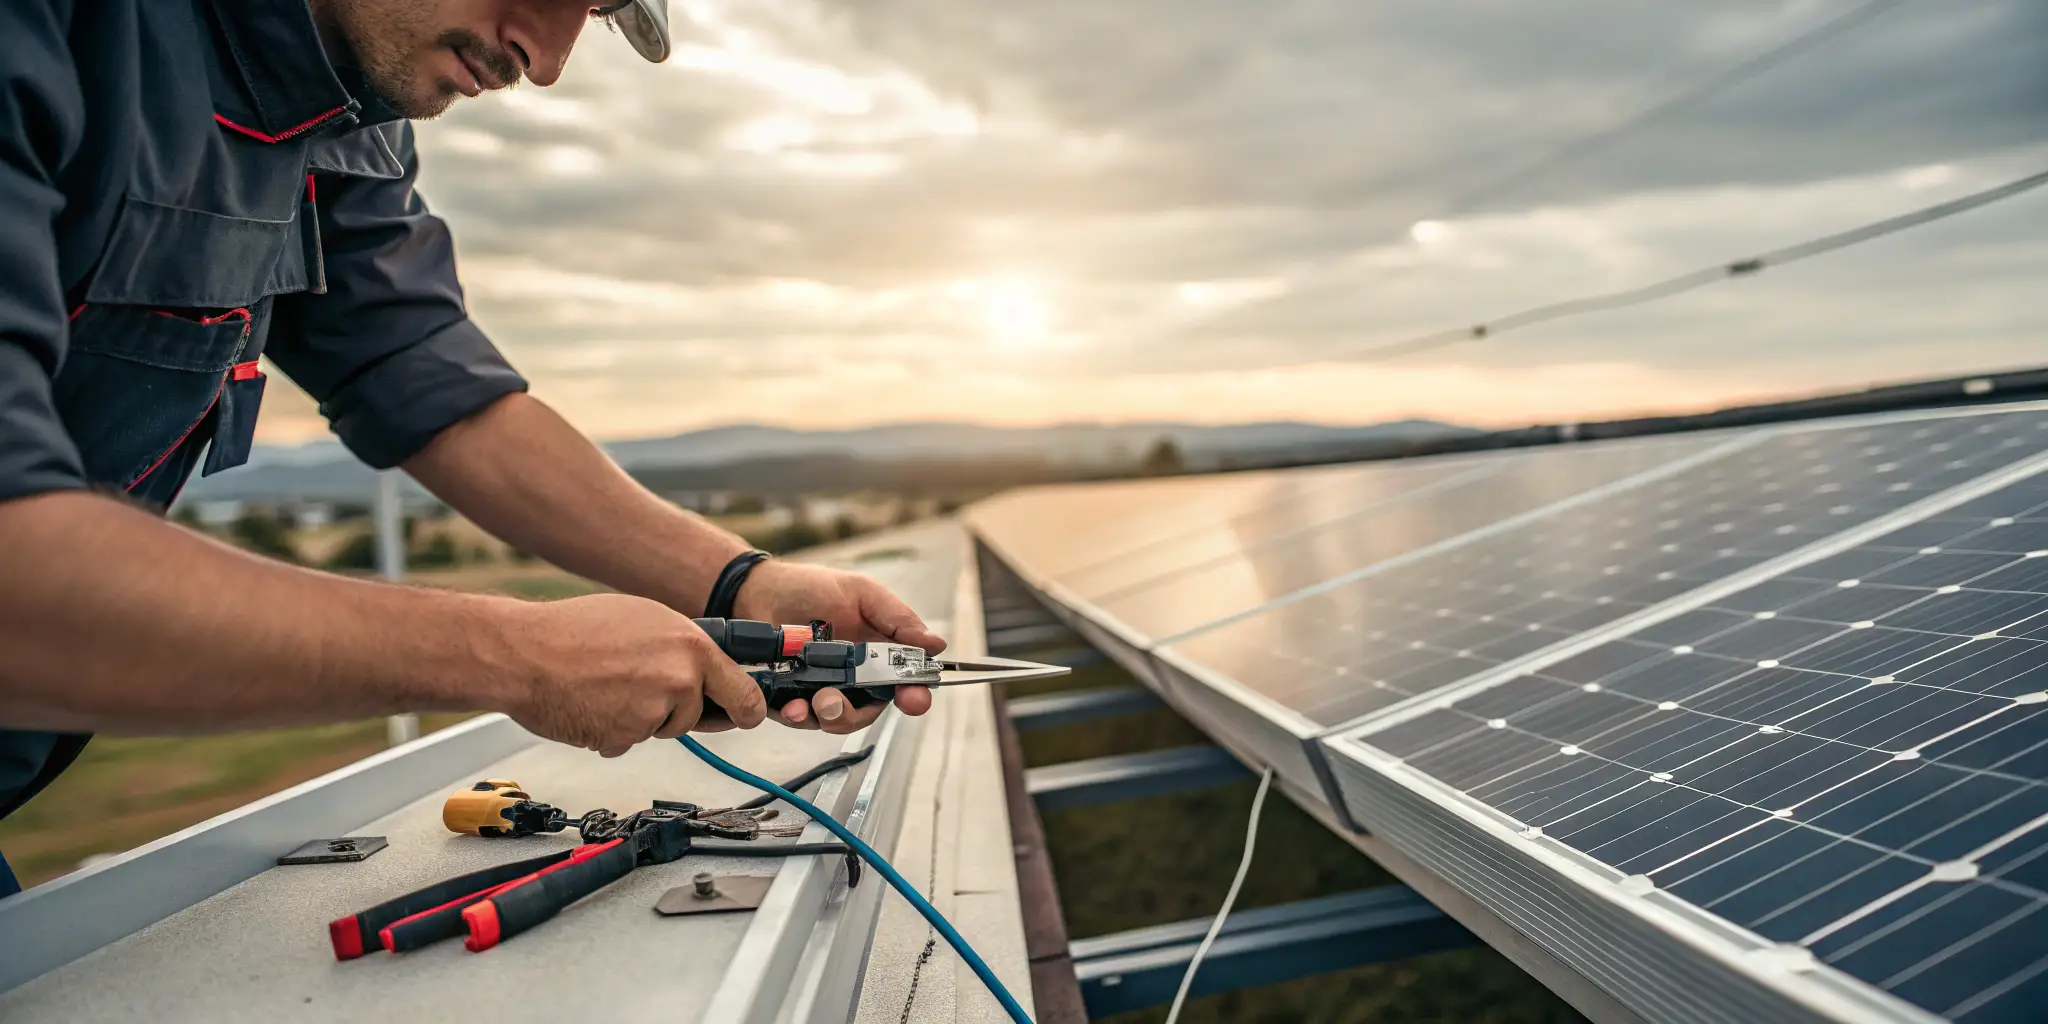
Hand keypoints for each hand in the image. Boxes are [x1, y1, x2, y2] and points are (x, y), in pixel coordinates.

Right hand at [494, 594, 767, 755]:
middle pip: (699, 715)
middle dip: (680, 711)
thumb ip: (682, 648)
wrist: (525, 654)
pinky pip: (630, 740)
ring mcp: (652, 713)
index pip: (743, 692)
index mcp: (691, 646)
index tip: (751, 715)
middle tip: (644, 690)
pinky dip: (614, 729)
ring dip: (642, 717)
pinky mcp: (625, 738)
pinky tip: (593, 701)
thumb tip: (705, 670)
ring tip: (608, 685)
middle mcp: (679, 680)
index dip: (749, 708)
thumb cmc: (574, 629)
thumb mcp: (646, 618)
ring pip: (662, 727)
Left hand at [731, 560, 942, 733]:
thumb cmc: (813, 587)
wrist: (760, 589)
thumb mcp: (862, 594)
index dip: (914, 697)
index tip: (912, 700)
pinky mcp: (793, 697)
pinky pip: (801, 718)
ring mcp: (823, 689)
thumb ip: (897, 620)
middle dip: (856, 713)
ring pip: (836, 720)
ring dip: (829, 716)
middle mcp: (855, 677)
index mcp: (878, 653)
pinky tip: (793, 707)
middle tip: (836, 699)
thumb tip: (936, 644)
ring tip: (814, 700)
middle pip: (869, 711)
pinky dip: (799, 716)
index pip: (906, 684)